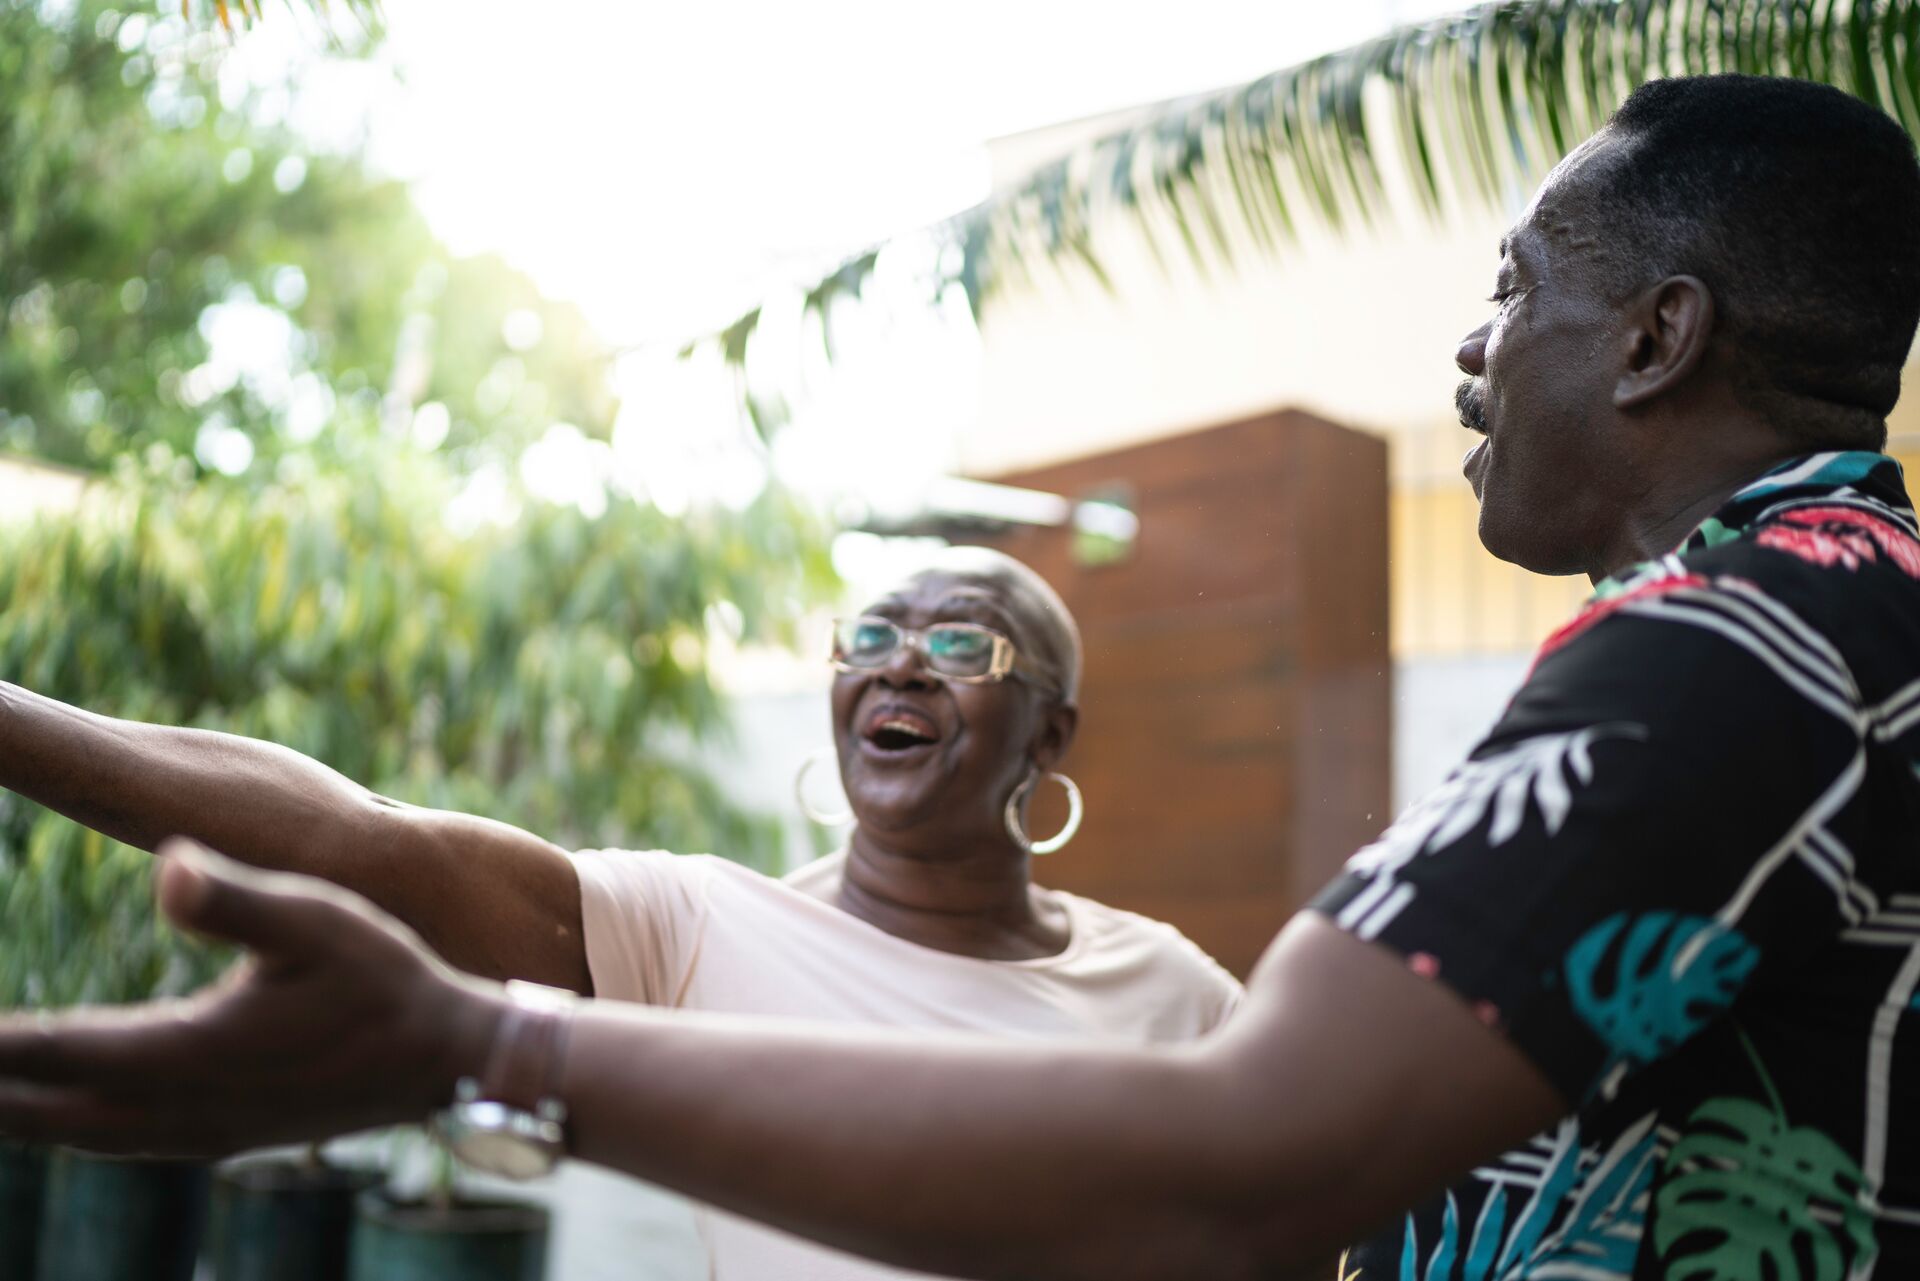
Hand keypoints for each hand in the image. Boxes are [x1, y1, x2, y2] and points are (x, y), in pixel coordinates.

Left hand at [0, 839, 503, 1156]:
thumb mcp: (320, 918)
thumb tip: (164, 863)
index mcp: (187, 1052)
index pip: (44, 1051)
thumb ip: (236, 895)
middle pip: (33, 1111)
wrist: (452, 1063)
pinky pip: (105, 1141)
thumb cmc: (390, 980)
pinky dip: (54, 1124)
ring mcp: (195, 1133)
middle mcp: (177, 1108)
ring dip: (8, 1111)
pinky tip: (48, 1109)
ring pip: (65, 1135)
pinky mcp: (216, 1136)